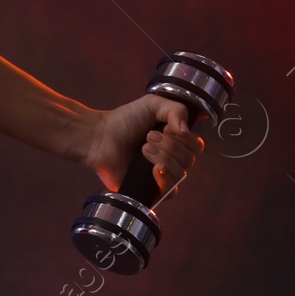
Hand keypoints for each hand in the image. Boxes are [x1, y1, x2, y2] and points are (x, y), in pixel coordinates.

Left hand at [82, 92, 205, 201]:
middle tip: (148, 137)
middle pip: (189, 159)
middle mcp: (170, 159)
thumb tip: (186, 131)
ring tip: (144, 149)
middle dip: (170, 145)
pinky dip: (165, 178)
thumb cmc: (123, 121)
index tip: (165, 127)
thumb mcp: (153, 104)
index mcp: (173, 142)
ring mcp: (159, 176)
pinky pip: (170, 191)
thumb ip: (177, 109)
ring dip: (164, 157)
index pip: (196, 146)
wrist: (98, 137)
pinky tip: (154, 168)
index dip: (185, 137)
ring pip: (180, 174)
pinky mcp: (149, 190)